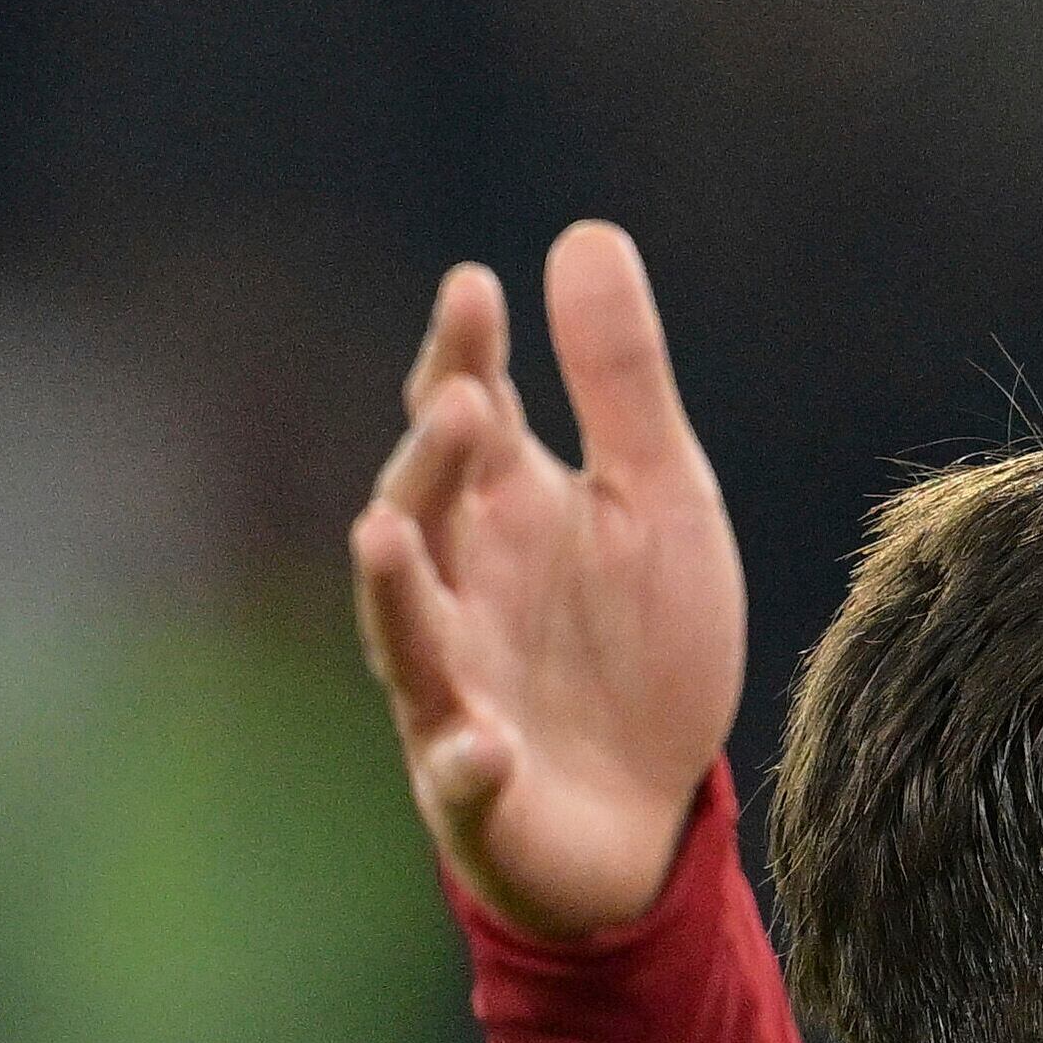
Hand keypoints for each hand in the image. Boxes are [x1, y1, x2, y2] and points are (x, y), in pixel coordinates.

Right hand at [350, 221, 745, 939]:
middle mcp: (460, 590)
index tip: (476, 289)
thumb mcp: (659, 500)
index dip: (462, 355)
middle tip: (460, 401)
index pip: (466, 418)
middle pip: (424, 512)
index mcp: (504, 510)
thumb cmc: (641, 645)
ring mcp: (458, 690)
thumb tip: (587, 232)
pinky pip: (459, 776)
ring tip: (383, 537)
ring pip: (408, 636)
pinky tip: (484, 744)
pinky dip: (466, 761)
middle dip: (433, 462)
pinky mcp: (478, 790)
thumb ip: (622, 384)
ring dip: (395, 590)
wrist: (653, 810)